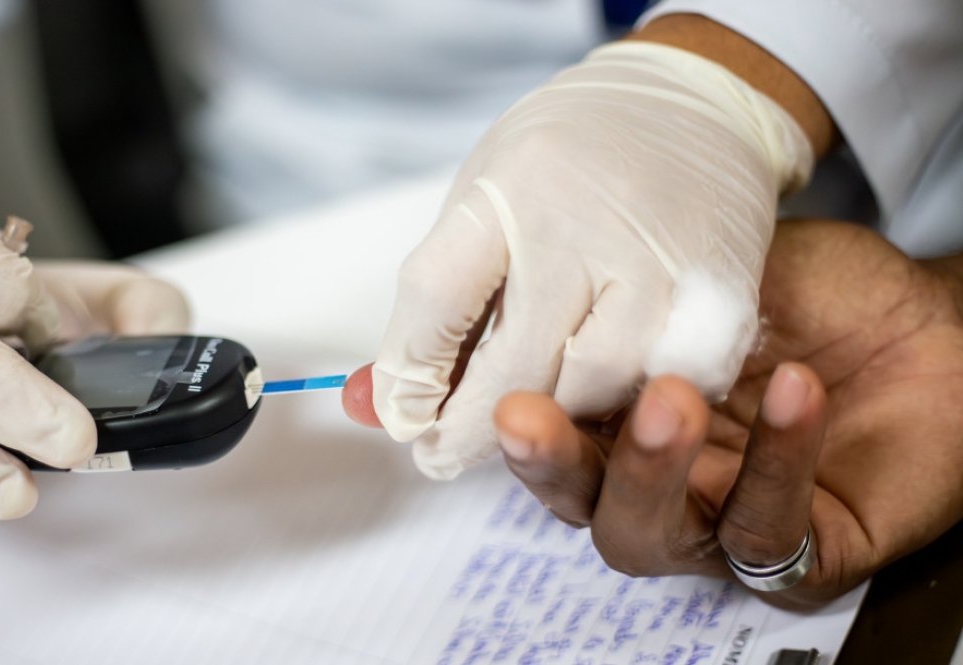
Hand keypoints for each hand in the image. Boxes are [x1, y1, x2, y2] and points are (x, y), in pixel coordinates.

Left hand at [367, 39, 812, 479]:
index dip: (408, 374)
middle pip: (516, 367)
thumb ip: (438, 307)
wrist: (692, 106)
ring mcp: (662, 268)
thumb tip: (380, 408)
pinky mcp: (720, 303)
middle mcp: (588, 226)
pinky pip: (657, 395)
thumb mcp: (482, 200)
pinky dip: (616, 418)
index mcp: (512, 186)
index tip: (401, 413)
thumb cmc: (566, 160)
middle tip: (441, 453)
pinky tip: (587, 413)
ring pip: (591, 395)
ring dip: (543, 430)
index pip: (439, 299)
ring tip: (511, 430)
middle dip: (467, 430)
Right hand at [492, 220, 962, 606]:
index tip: (493, 385)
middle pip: (581, 504)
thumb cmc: (817, 296)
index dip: (512, 424)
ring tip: (671, 399)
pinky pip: (768, 534)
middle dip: (552, 463)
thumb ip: (625, 294)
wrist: (934, 317)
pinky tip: (798, 391)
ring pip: (648, 538)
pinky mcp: (804, 556)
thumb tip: (530, 284)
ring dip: (648, 473)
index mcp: (624, 424)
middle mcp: (664, 485)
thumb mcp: (708, 270)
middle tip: (531, 416)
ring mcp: (723, 527)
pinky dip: (777, 462)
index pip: (547, 441)